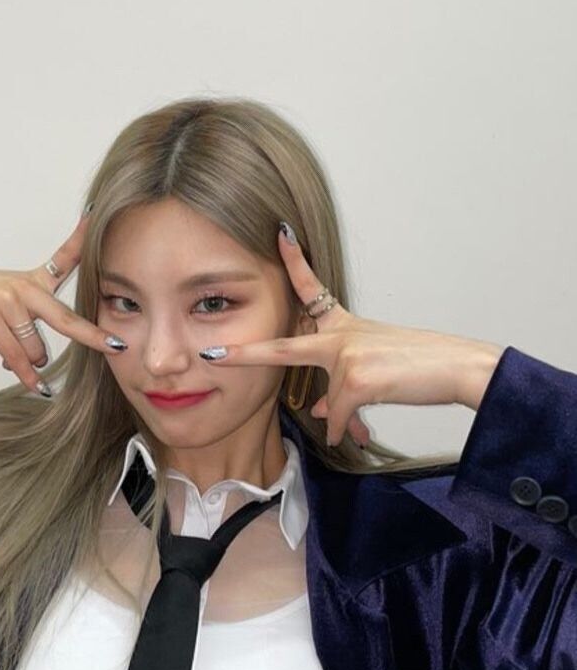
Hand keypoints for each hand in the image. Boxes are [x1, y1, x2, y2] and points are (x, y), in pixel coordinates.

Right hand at [0, 211, 125, 395]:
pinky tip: (36, 388)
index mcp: (31, 280)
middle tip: (116, 347)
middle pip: (66, 319)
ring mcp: (6, 302)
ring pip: (35, 349)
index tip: (98, 218)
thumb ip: (27, 323)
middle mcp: (23, 288)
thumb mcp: (3, 294)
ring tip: (13, 357)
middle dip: (93, 336)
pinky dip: (26, 376)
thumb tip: (37, 365)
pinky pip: (16, 357)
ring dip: (29, 362)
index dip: (83, 239)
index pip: (64, 257)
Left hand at [199, 226, 505, 447]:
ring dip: (344, 420)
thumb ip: (340, 386)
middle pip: (284, 347)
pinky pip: (341, 417)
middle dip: (246, 354)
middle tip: (212, 355)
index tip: (278, 233)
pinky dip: (351, 431)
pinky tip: (363, 436)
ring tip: (359, 431)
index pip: (312, 288)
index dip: (293, 260)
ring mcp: (346, 354)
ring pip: (329, 400)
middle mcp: (341, 334)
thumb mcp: (374, 370)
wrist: (458, 366)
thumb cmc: (420, 365)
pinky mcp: (356, 378)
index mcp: (344, 324)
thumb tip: (320, 412)